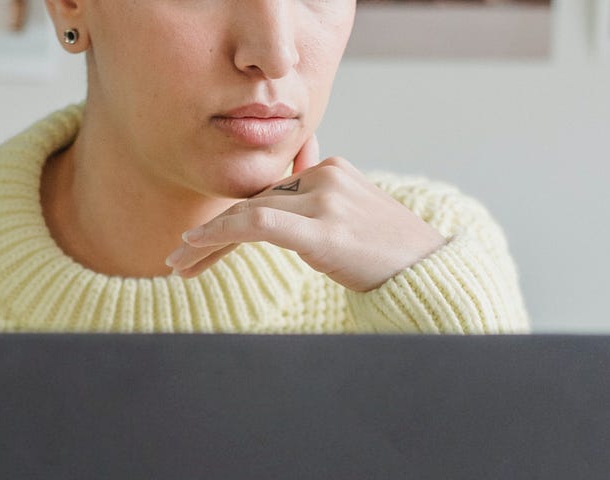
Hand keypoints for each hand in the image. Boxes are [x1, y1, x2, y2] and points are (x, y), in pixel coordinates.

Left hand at [164, 136, 448, 291]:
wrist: (432, 272)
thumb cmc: (392, 254)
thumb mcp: (353, 218)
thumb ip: (318, 205)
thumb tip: (285, 206)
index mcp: (330, 170)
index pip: (266, 192)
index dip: (228, 219)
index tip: (199, 243)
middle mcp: (325, 176)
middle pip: (252, 202)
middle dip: (211, 233)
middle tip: (178, 259)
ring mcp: (325, 200)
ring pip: (247, 212)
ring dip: (206, 240)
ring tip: (177, 264)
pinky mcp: (323, 230)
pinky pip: (259, 223)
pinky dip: (221, 232)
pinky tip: (194, 244)